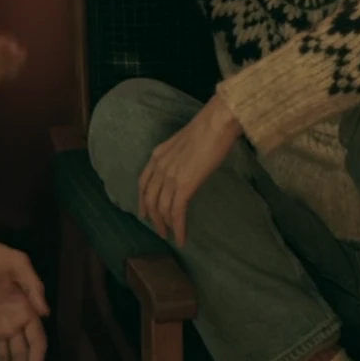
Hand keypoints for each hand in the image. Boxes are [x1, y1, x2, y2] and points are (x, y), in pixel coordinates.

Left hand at [139, 97, 242, 246]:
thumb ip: (180, 155)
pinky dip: (178, 227)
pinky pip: (176, 212)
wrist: (216, 122)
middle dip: (153, 217)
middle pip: (149, 199)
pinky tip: (182, 238)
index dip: (143, 200)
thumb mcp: (185, 141)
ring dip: (165, 225)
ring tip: (171, 236)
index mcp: (158, 155)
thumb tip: (187, 165)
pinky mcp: (183, 185)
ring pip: (161, 208)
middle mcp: (159, 166)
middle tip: (160, 230)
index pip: (143, 182)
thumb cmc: (209, 127)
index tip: (145, 212)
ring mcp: (170, 176)